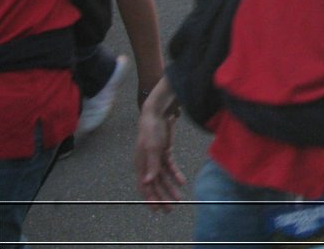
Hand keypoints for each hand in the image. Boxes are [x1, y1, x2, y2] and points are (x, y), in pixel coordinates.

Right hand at [134, 81, 185, 210]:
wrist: (156, 114)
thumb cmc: (150, 131)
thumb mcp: (152, 148)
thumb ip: (151, 166)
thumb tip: (148, 183)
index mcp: (141, 166)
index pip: (145, 187)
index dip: (150, 199)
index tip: (156, 210)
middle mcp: (147, 164)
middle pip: (155, 185)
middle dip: (162, 198)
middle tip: (170, 210)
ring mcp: (156, 158)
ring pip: (164, 178)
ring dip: (171, 188)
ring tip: (179, 199)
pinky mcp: (164, 152)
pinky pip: (170, 167)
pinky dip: (176, 174)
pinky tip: (182, 181)